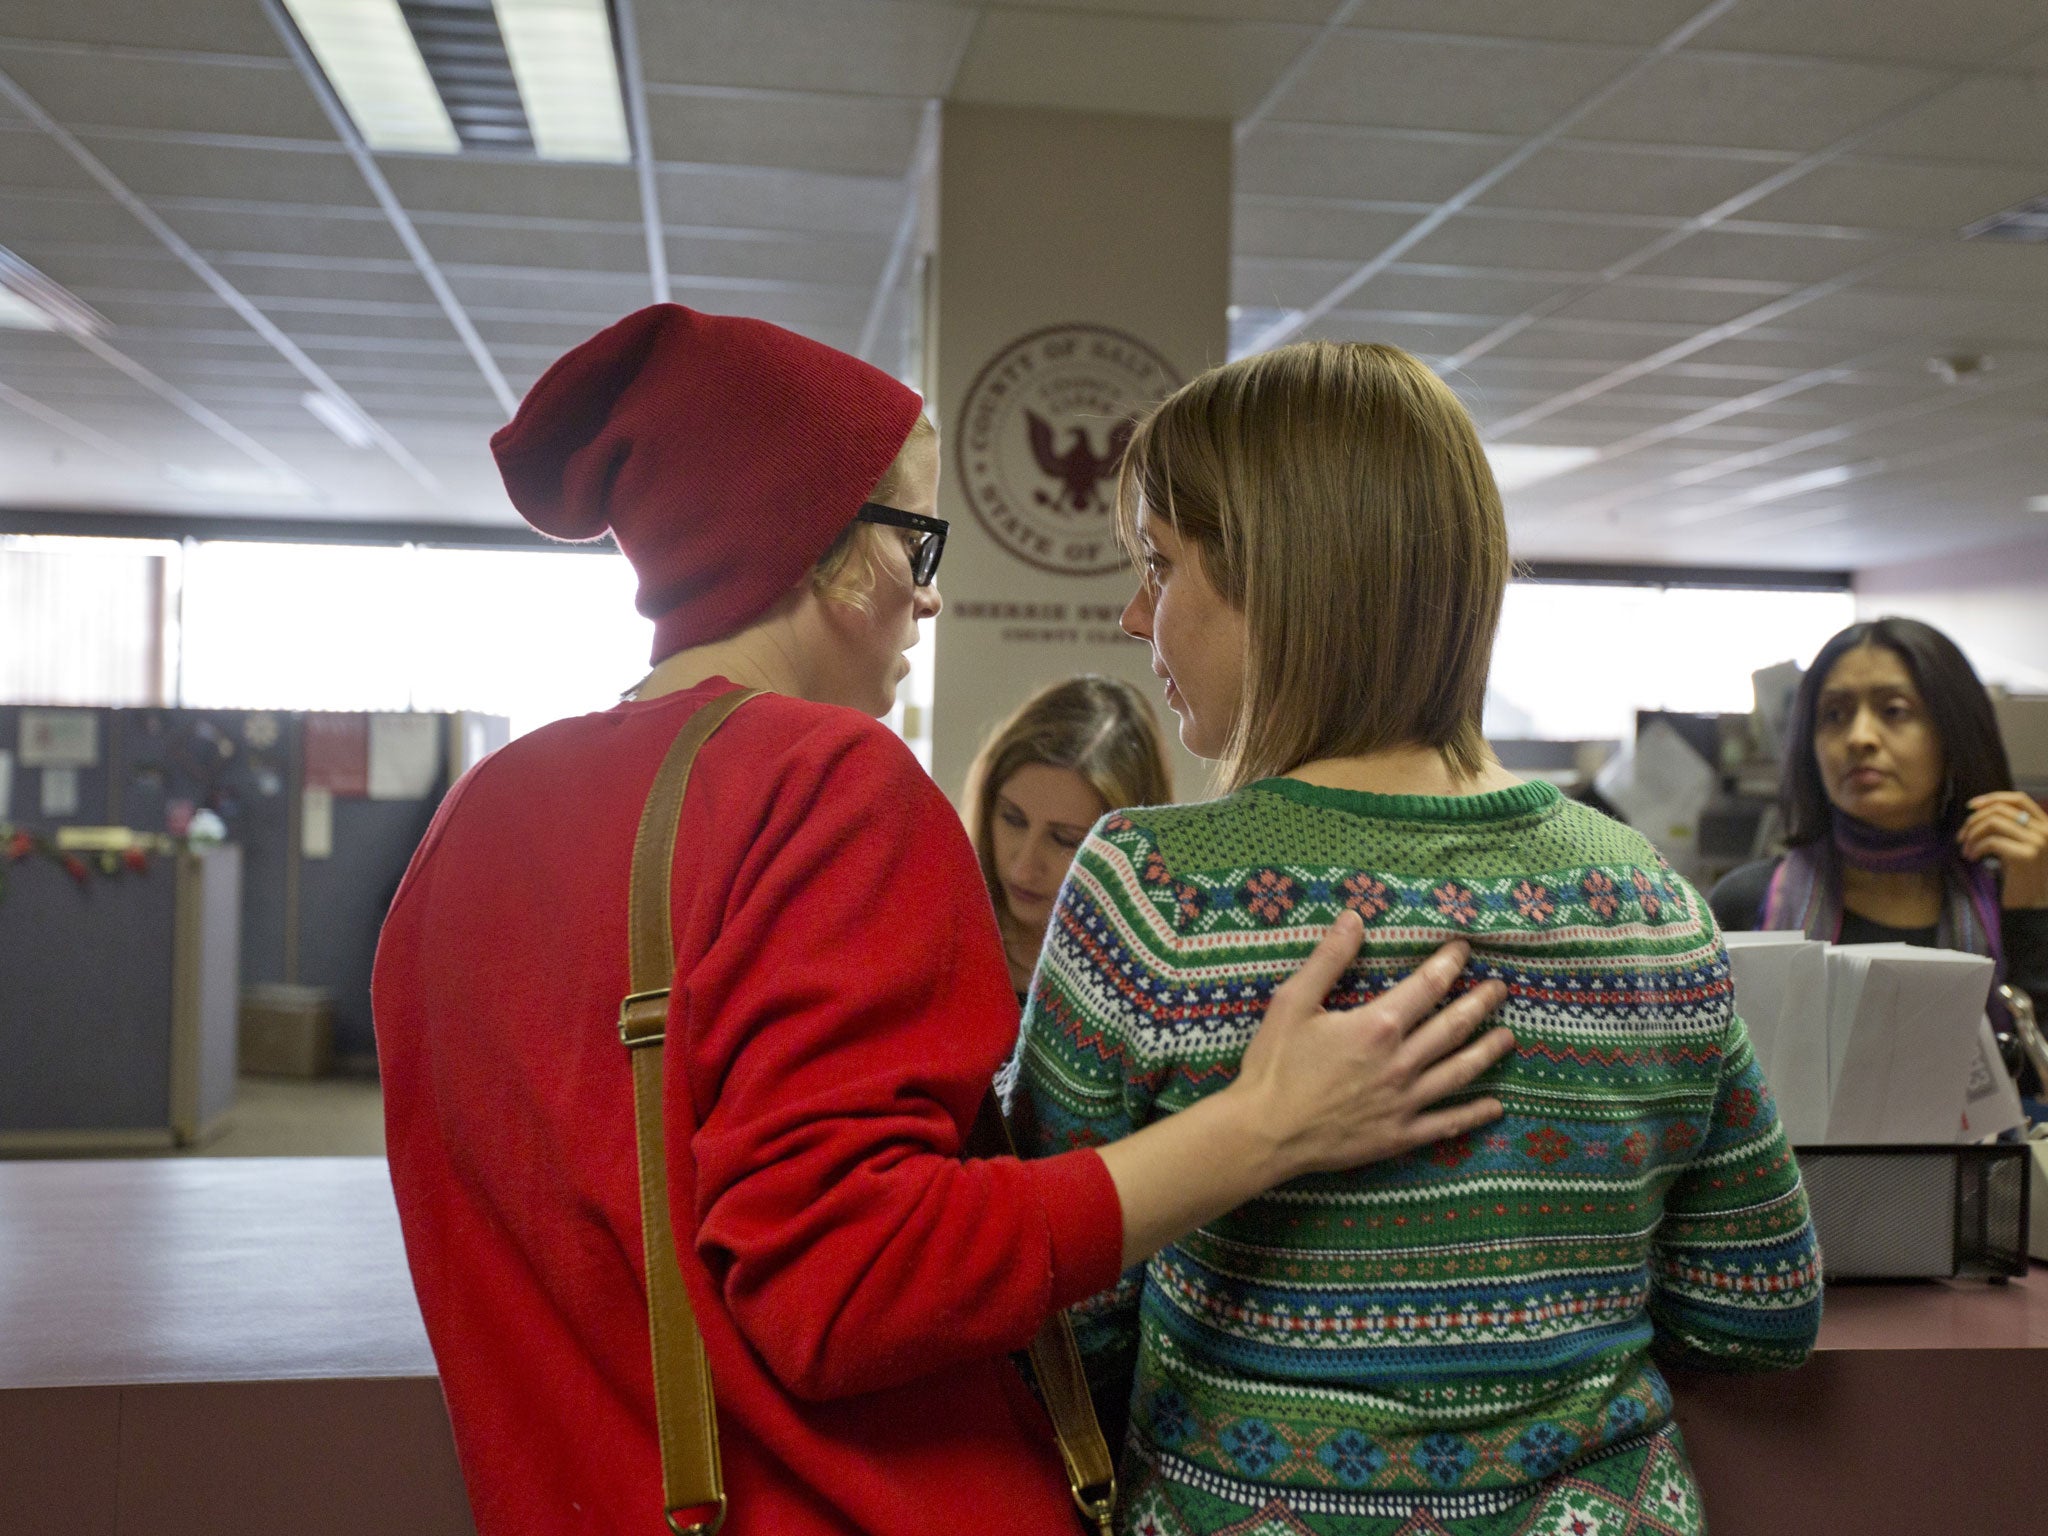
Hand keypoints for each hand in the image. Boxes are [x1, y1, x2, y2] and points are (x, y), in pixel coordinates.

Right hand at [1230, 911, 1513, 1179]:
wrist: (1265, 1133)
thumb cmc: (1274, 1065)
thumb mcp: (1292, 1001)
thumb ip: (1328, 959)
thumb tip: (1354, 918)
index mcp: (1379, 1025)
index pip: (1427, 986)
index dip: (1449, 964)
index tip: (1464, 950)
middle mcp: (1402, 1062)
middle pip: (1453, 1026)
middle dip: (1480, 1003)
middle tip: (1501, 989)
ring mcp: (1405, 1101)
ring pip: (1459, 1072)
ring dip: (1487, 1052)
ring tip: (1508, 1037)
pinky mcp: (1400, 1135)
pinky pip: (1446, 1124)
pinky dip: (1473, 1115)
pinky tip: (1495, 1107)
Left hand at [1959, 791, 2047, 908]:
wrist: (2033, 907)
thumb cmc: (2023, 879)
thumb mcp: (2019, 847)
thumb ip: (2011, 829)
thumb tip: (1980, 812)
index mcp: (2047, 826)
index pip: (2020, 799)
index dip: (1992, 798)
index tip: (1970, 805)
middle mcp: (2046, 831)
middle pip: (2000, 810)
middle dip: (1973, 820)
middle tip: (1961, 837)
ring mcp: (2039, 842)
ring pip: (1993, 822)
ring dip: (1972, 835)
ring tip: (1966, 850)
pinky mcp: (2027, 855)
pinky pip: (1991, 841)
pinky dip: (1975, 848)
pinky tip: (1972, 858)